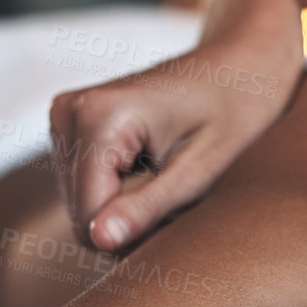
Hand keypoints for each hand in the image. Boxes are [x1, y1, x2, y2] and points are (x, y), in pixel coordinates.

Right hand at [48, 34, 297, 253]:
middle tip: (183, 194)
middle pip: (83, 213)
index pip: (89, 216)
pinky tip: (154, 167)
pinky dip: (122, 190)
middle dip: (132, 219)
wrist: (240, 64)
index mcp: (98, 117)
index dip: (135, 235)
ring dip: (128, 206)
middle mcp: (69, 111)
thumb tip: (99, 241)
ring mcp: (65, 116)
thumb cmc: (235, 112)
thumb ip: (148, 207)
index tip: (181, 217)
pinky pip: (86, 185)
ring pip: (83, 204)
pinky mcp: (72, 124)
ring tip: (171, 177)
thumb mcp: (200, 170)